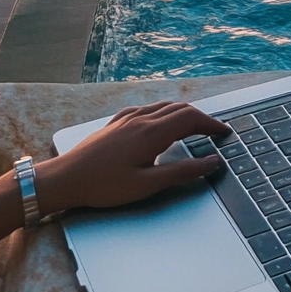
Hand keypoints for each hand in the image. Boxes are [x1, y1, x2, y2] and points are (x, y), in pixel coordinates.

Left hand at [34, 102, 228, 214]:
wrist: (65, 179)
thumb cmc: (104, 186)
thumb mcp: (147, 185)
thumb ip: (182, 172)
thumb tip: (212, 162)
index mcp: (152, 132)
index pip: (192, 118)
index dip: (212, 124)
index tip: (225, 133)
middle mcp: (141, 119)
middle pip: (180, 108)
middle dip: (201, 118)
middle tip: (214, 132)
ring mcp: (126, 118)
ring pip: (163, 106)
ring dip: (183, 113)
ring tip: (193, 127)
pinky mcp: (115, 122)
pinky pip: (146, 108)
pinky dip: (163, 112)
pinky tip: (159, 121)